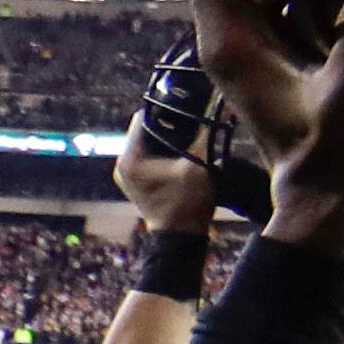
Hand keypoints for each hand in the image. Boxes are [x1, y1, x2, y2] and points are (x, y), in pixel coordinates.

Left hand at [113, 112, 217, 234]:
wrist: (181, 240)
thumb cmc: (187, 204)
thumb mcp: (199, 165)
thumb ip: (208, 134)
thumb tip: (221, 106)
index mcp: (130, 159)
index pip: (144, 118)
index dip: (165, 108)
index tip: (185, 103)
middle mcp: (122, 165)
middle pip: (145, 130)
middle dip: (168, 122)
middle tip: (191, 116)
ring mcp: (128, 176)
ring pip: (148, 143)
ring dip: (167, 136)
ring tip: (190, 129)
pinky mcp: (137, 183)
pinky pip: (149, 157)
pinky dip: (164, 150)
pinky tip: (183, 148)